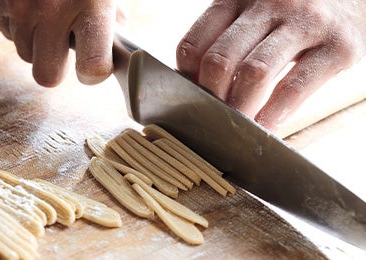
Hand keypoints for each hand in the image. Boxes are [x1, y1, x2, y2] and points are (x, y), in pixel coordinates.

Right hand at [0, 0, 124, 86]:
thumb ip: (111, 18)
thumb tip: (115, 46)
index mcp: (89, 6)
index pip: (93, 66)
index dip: (92, 74)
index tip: (92, 70)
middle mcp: (51, 10)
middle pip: (48, 75)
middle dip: (55, 65)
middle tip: (63, 46)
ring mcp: (17, 7)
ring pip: (26, 54)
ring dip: (37, 42)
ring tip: (45, 14)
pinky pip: (6, 33)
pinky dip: (17, 25)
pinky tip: (26, 3)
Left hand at [176, 0, 365, 131]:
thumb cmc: (292, 12)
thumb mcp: (254, 12)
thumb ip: (227, 37)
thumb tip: (197, 81)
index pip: (195, 44)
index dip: (187, 80)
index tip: (192, 98)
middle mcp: (269, 4)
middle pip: (220, 60)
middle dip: (212, 98)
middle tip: (215, 116)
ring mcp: (305, 23)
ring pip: (254, 72)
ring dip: (240, 107)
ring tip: (239, 124)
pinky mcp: (338, 46)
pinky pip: (296, 84)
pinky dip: (275, 111)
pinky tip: (267, 125)